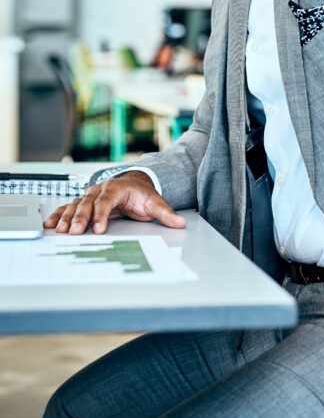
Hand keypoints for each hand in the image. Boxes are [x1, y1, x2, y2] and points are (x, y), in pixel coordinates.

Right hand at [42, 171, 186, 234]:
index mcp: (117, 188)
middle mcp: (100, 190)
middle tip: (72, 232)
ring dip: (65, 217)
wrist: (135, 185)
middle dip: (79, 218)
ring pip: (75, 205)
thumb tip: (180, 223)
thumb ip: (166, 213)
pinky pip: (69, 208)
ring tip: (57, 230)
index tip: (98, 229)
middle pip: (87, 203)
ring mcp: (90, 196)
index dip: (101, 215)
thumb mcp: (155, 203)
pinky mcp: (84, 203)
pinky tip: (49, 224)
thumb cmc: (142, 195)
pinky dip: (58, 215)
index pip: (106, 201)